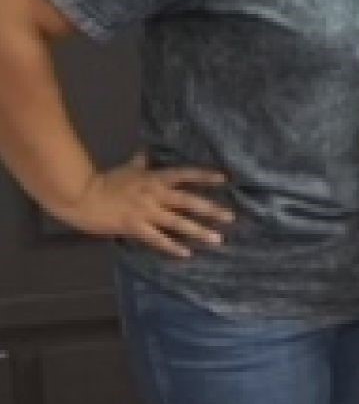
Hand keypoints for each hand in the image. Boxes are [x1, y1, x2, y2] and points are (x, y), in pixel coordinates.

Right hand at [60, 153, 230, 257]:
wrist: (83, 197)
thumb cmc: (106, 181)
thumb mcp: (128, 168)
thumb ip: (142, 161)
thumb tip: (147, 149)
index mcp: (154, 178)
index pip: (185, 175)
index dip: (205, 176)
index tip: (225, 179)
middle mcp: (155, 194)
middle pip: (189, 201)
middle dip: (211, 210)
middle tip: (231, 217)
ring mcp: (147, 212)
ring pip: (178, 222)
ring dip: (199, 231)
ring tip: (217, 239)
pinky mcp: (136, 227)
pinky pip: (158, 239)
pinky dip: (173, 247)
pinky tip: (187, 253)